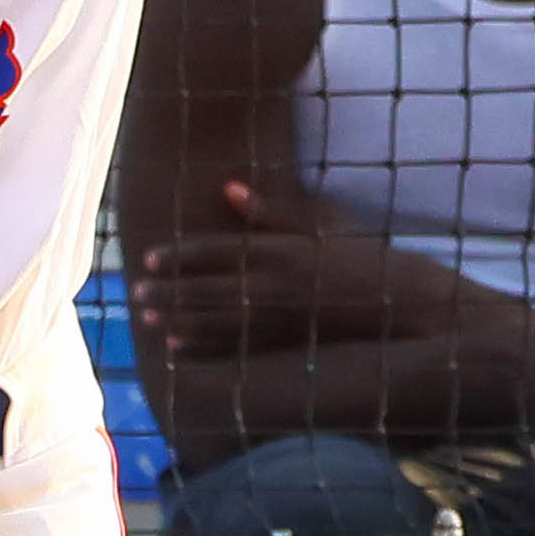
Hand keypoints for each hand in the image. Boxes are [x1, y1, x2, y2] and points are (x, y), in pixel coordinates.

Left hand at [131, 174, 390, 358]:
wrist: (399, 303)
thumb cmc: (360, 255)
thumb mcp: (321, 221)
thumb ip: (272, 208)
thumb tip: (227, 187)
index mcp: (281, 249)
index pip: (218, 250)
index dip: (180, 255)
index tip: (151, 257)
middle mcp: (276, 284)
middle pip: (208, 288)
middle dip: (168, 290)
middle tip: (135, 291)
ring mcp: (280, 318)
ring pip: (215, 320)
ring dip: (177, 319)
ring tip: (146, 317)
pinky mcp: (286, 343)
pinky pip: (235, 348)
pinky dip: (202, 346)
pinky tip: (175, 346)